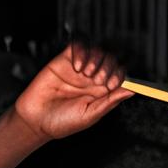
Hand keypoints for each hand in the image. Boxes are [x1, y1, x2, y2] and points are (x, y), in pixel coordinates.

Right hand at [12, 44, 130, 143]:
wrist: (36, 119)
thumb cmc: (62, 122)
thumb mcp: (90, 116)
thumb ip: (110, 102)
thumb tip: (131, 91)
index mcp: (101, 93)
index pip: (119, 76)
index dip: (120, 76)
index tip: (112, 85)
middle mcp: (92, 79)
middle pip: (110, 61)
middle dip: (108, 67)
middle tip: (97, 80)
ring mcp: (79, 69)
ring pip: (96, 51)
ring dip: (95, 59)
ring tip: (86, 74)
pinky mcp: (65, 60)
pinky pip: (78, 46)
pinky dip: (81, 52)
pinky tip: (77, 67)